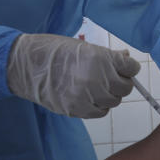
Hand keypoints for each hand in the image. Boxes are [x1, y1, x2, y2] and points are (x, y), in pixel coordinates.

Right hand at [6, 33, 139, 117]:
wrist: (27, 65)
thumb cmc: (56, 51)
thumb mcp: (85, 47)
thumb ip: (108, 56)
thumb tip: (126, 59)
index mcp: (100, 58)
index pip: (131, 68)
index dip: (130, 68)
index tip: (125, 68)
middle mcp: (97, 78)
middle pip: (125, 87)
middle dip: (121, 82)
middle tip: (111, 77)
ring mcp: (87, 96)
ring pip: (114, 101)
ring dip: (110, 95)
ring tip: (96, 86)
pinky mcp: (78, 110)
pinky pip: (101, 112)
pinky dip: (99, 105)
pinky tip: (89, 96)